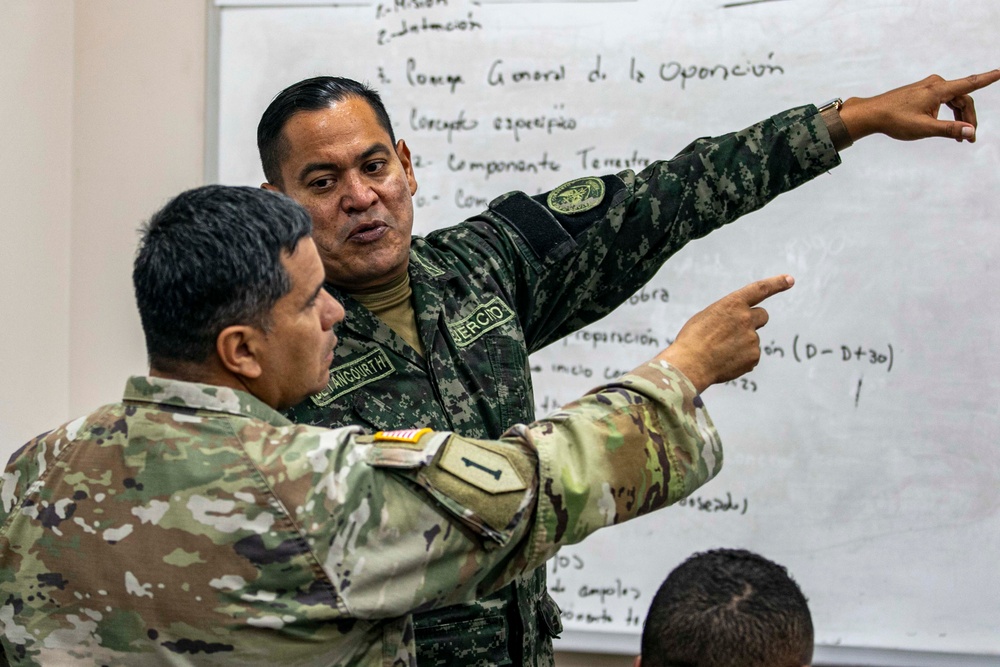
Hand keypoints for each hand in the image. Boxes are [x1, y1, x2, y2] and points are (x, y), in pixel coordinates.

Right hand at [657, 275, 794, 393]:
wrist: (690, 364)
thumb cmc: (692, 340)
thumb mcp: (707, 317)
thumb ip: (727, 314)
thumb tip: (737, 324)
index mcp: (732, 303)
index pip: (760, 289)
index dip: (777, 283)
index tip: (790, 280)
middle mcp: (746, 318)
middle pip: (762, 316)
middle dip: (754, 322)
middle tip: (737, 332)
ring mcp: (752, 338)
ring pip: (752, 339)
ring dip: (741, 344)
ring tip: (721, 351)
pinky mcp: (754, 356)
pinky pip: (751, 356)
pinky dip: (741, 359)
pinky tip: (725, 361)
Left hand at [839, 69, 999, 142]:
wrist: (872, 114)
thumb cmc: (895, 120)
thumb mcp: (924, 128)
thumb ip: (949, 130)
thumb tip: (970, 132)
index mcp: (938, 89)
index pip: (970, 84)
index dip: (988, 78)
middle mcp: (935, 84)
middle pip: (962, 99)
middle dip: (968, 119)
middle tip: (969, 139)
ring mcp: (928, 86)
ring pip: (953, 101)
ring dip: (958, 118)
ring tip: (958, 138)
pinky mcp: (922, 92)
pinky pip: (942, 101)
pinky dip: (947, 114)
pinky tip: (945, 128)